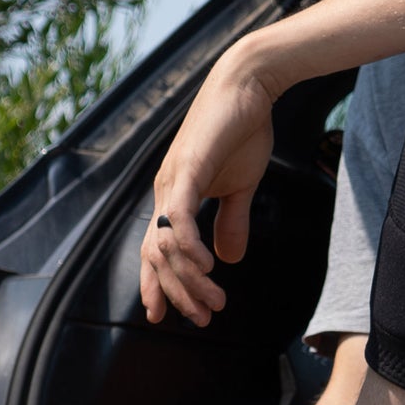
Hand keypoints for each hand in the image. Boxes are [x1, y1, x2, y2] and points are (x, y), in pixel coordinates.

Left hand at [141, 50, 275, 326]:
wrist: (249, 86)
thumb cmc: (243, 129)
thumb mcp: (240, 186)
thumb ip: (232, 222)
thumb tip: (230, 259)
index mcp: (174, 196)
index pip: (155, 250)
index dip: (157, 284)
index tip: (166, 316)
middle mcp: (165, 191)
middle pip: (156, 256)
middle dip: (177, 294)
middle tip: (202, 319)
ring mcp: (172, 180)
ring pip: (167, 244)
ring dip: (189, 279)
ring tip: (214, 300)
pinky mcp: (188, 168)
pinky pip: (179, 217)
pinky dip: (188, 246)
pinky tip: (207, 266)